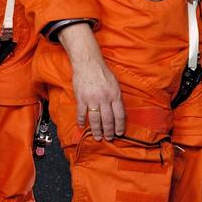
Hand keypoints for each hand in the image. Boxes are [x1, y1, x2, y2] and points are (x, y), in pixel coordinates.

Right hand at [59, 24, 124, 139]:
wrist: (88, 64)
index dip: (120, 126)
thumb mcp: (115, 84)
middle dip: (109, 131)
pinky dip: (81, 120)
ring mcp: (92, 99)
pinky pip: (82, 113)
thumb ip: (117, 98)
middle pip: (108, 120)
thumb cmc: (102, 72)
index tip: (120, 133)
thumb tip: (119, 111)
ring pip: (95, 119)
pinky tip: (81, 126)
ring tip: (97, 137)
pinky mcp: (81, 98)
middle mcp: (104, 99)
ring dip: (96, 130)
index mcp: (115, 95)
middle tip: (109, 138)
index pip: (119, 115)